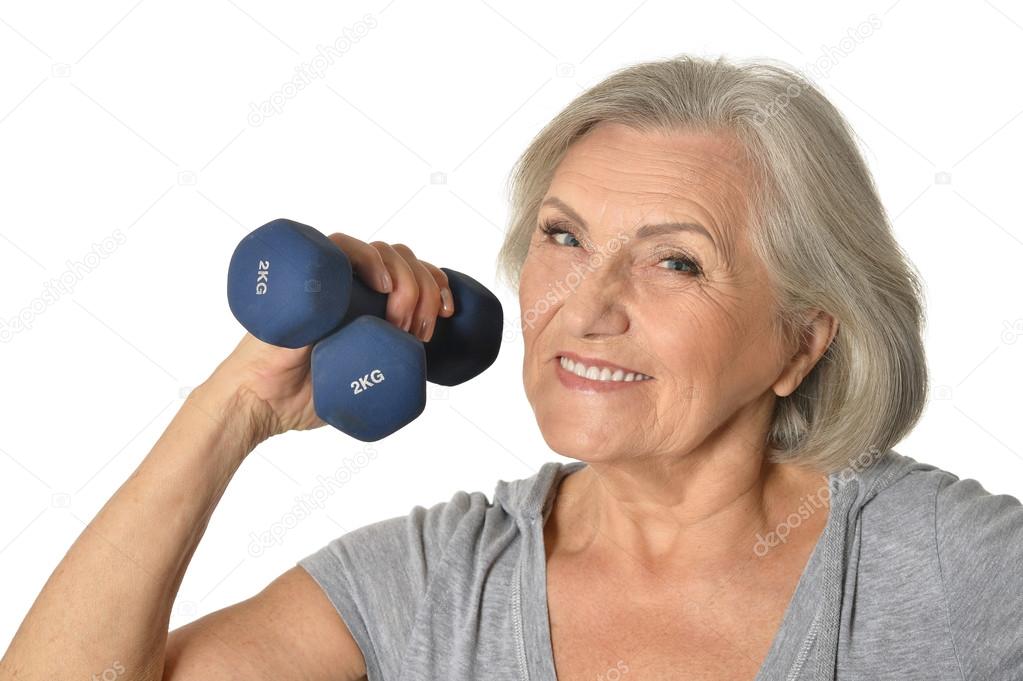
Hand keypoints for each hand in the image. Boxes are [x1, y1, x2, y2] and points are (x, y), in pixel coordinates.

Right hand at [207, 234, 456, 439]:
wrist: (261, 403)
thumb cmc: (306, 394)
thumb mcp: (365, 378)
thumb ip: (391, 369)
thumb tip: (428, 372)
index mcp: (366, 299)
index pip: (412, 269)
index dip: (438, 282)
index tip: (450, 312)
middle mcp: (350, 282)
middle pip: (403, 258)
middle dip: (426, 290)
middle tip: (419, 333)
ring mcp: (328, 277)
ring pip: (380, 250)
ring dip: (404, 279)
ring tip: (400, 322)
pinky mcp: (304, 278)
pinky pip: (336, 246)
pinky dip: (366, 257)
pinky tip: (382, 283)